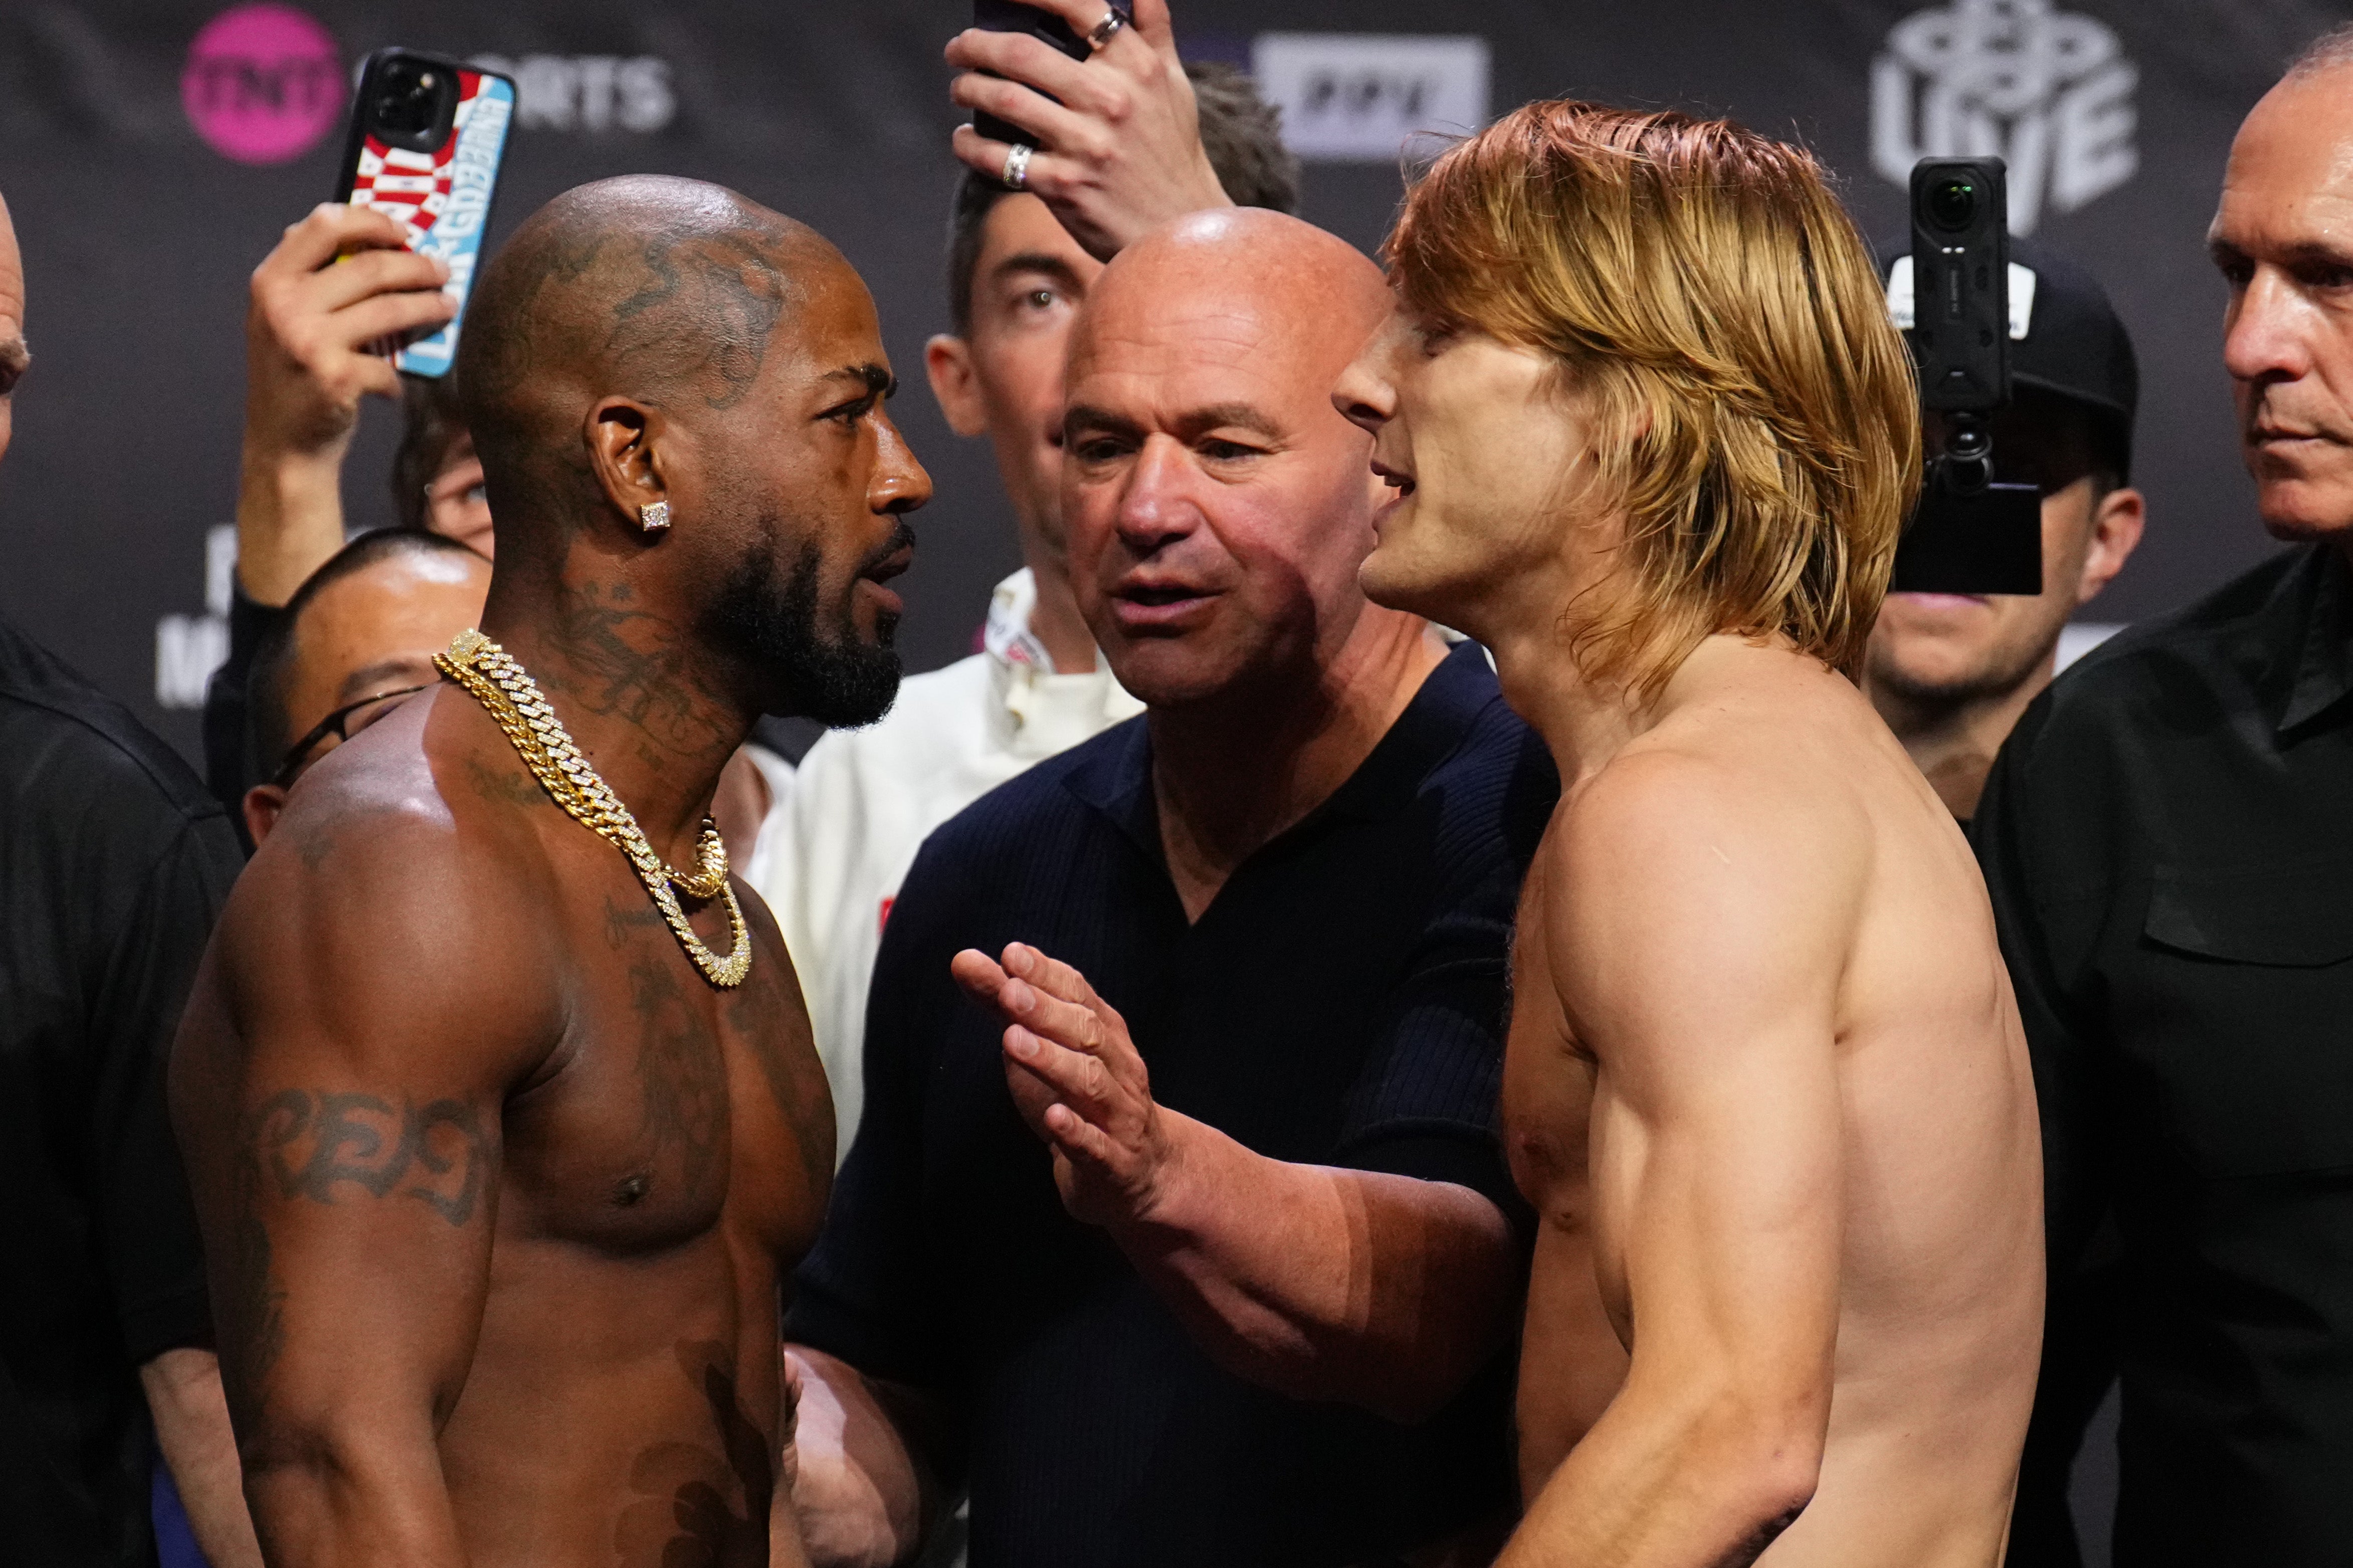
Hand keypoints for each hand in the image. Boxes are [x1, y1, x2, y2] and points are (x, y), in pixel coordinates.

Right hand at [244, 203, 452, 463]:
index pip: (324, 224)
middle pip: (370, 266)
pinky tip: (400, 383)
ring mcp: (309, 341)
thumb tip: (366, 233)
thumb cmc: (293, 374)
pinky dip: (400, 377)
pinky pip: (389, 365)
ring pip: (391, 309)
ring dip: (430, 307)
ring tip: (450, 307)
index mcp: (270, 280)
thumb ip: (310, 278)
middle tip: (445, 271)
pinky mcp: (335, 377)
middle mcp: (284, 305)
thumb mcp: (282, 317)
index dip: (372, 220)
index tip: (405, 231)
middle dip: (419, 266)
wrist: (282, 443)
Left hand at [945, 0, 1230, 259]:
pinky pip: (1000, 158)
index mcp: (1137, 67)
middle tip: (959, 49)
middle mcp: (1111, 100)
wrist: (1179, 226)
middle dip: (977, 45)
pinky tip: (964, 139)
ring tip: (960, 88)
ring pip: (1005, 100)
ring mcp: (1086, 144)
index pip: (1080, 6)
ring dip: (968, 89)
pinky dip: (971, 146)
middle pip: (1023, 53)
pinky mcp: (1063, 186)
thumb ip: (1154, 32)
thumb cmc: (1172, 152)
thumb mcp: (1174, 85)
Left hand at [951, 942, 1184, 1227]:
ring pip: (1092, 1084)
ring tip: (1015, 1042)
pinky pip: (1097, 1146)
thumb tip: (965, 959)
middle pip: (1088, 1033)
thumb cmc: (1081, 1098)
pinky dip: (1077, 1131)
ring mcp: (1120, 1116)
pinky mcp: (1113, 1163)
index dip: (1047, 975)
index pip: (1079, 994)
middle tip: (1010, 992)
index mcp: (1104, 1033)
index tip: (1012, 954)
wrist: (1139, 1172)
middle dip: (1047, 1011)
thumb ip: (1005, 1004)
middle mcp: (1119, 1068)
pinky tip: (1055, 1117)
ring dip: (1054, 1061)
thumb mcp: (1043, 1045)